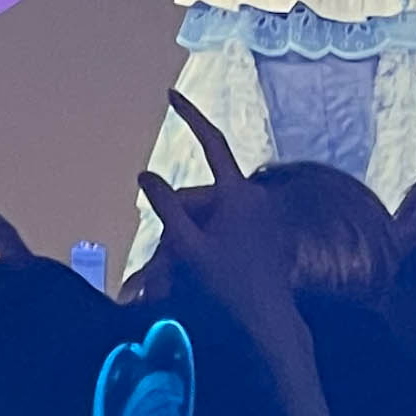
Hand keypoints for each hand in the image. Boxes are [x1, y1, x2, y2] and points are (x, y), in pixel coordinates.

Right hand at [136, 94, 310, 357]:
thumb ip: (167, 209)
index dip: (190, 116)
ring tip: (176, 277)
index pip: (212, 142)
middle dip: (177, 220)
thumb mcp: (189, 248)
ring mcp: (261, 213)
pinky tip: (196, 270)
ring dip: (189, 237)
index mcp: (239, 193)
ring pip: (210, 213)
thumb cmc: (231, 287)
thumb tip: (145, 175)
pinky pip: (225, 225)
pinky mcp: (263, 230)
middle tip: (161, 263)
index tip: (171, 94)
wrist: (270, 321)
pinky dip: (206, 240)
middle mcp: (254, 196)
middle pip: (201, 195)